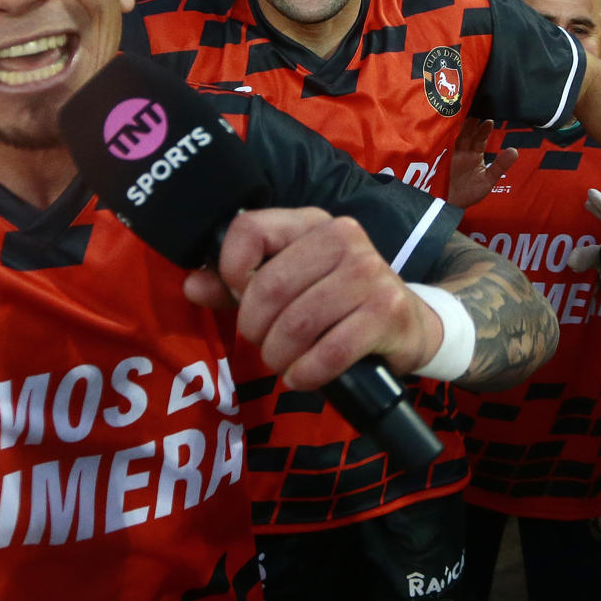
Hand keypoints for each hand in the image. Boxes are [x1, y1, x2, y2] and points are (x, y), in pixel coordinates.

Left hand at [183, 208, 442, 390]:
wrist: (409, 324)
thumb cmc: (338, 303)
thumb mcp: (289, 285)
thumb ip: (237, 284)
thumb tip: (192, 285)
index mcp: (312, 222)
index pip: (250, 229)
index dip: (231, 270)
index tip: (239, 297)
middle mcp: (344, 237)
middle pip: (269, 286)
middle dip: (255, 327)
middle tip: (264, 343)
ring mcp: (370, 273)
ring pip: (297, 323)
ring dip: (279, 355)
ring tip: (284, 362)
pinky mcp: (386, 311)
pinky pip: (328, 352)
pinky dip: (306, 373)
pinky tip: (303, 377)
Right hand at [447, 120, 517, 208]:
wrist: (451, 206)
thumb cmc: (470, 193)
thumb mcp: (488, 179)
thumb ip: (500, 165)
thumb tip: (515, 150)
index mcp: (473, 155)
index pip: (479, 138)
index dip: (484, 129)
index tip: (489, 120)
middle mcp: (462, 152)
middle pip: (467, 133)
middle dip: (471, 122)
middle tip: (476, 109)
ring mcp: (450, 154)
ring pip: (455, 137)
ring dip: (460, 127)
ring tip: (466, 114)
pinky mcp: (440, 159)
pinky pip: (443, 145)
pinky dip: (445, 136)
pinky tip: (448, 127)